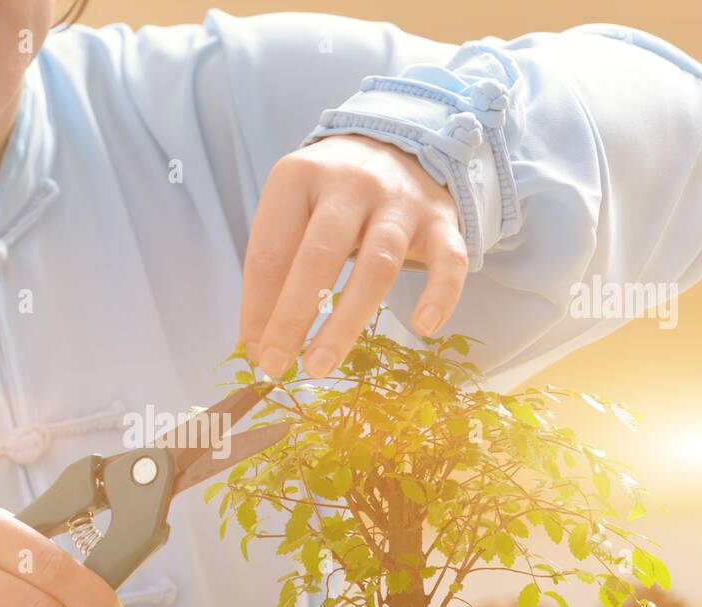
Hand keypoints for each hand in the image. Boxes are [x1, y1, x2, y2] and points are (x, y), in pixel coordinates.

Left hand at [238, 134, 467, 377]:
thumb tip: (255, 344)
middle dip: (292, 318)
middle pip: (319, 257)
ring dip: (346, 322)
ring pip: (377, 265)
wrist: (396, 145)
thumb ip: (274, 268)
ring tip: (320, 366)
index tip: (253, 352)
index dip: (257, 308)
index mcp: (298, 177)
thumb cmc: (330, 195)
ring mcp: (400, 201)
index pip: (269, 252)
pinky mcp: (441, 219)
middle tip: (277, 365)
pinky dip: (440, 295)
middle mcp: (350, 183)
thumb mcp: (292, 213)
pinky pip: (448, 260)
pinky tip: (423, 328)